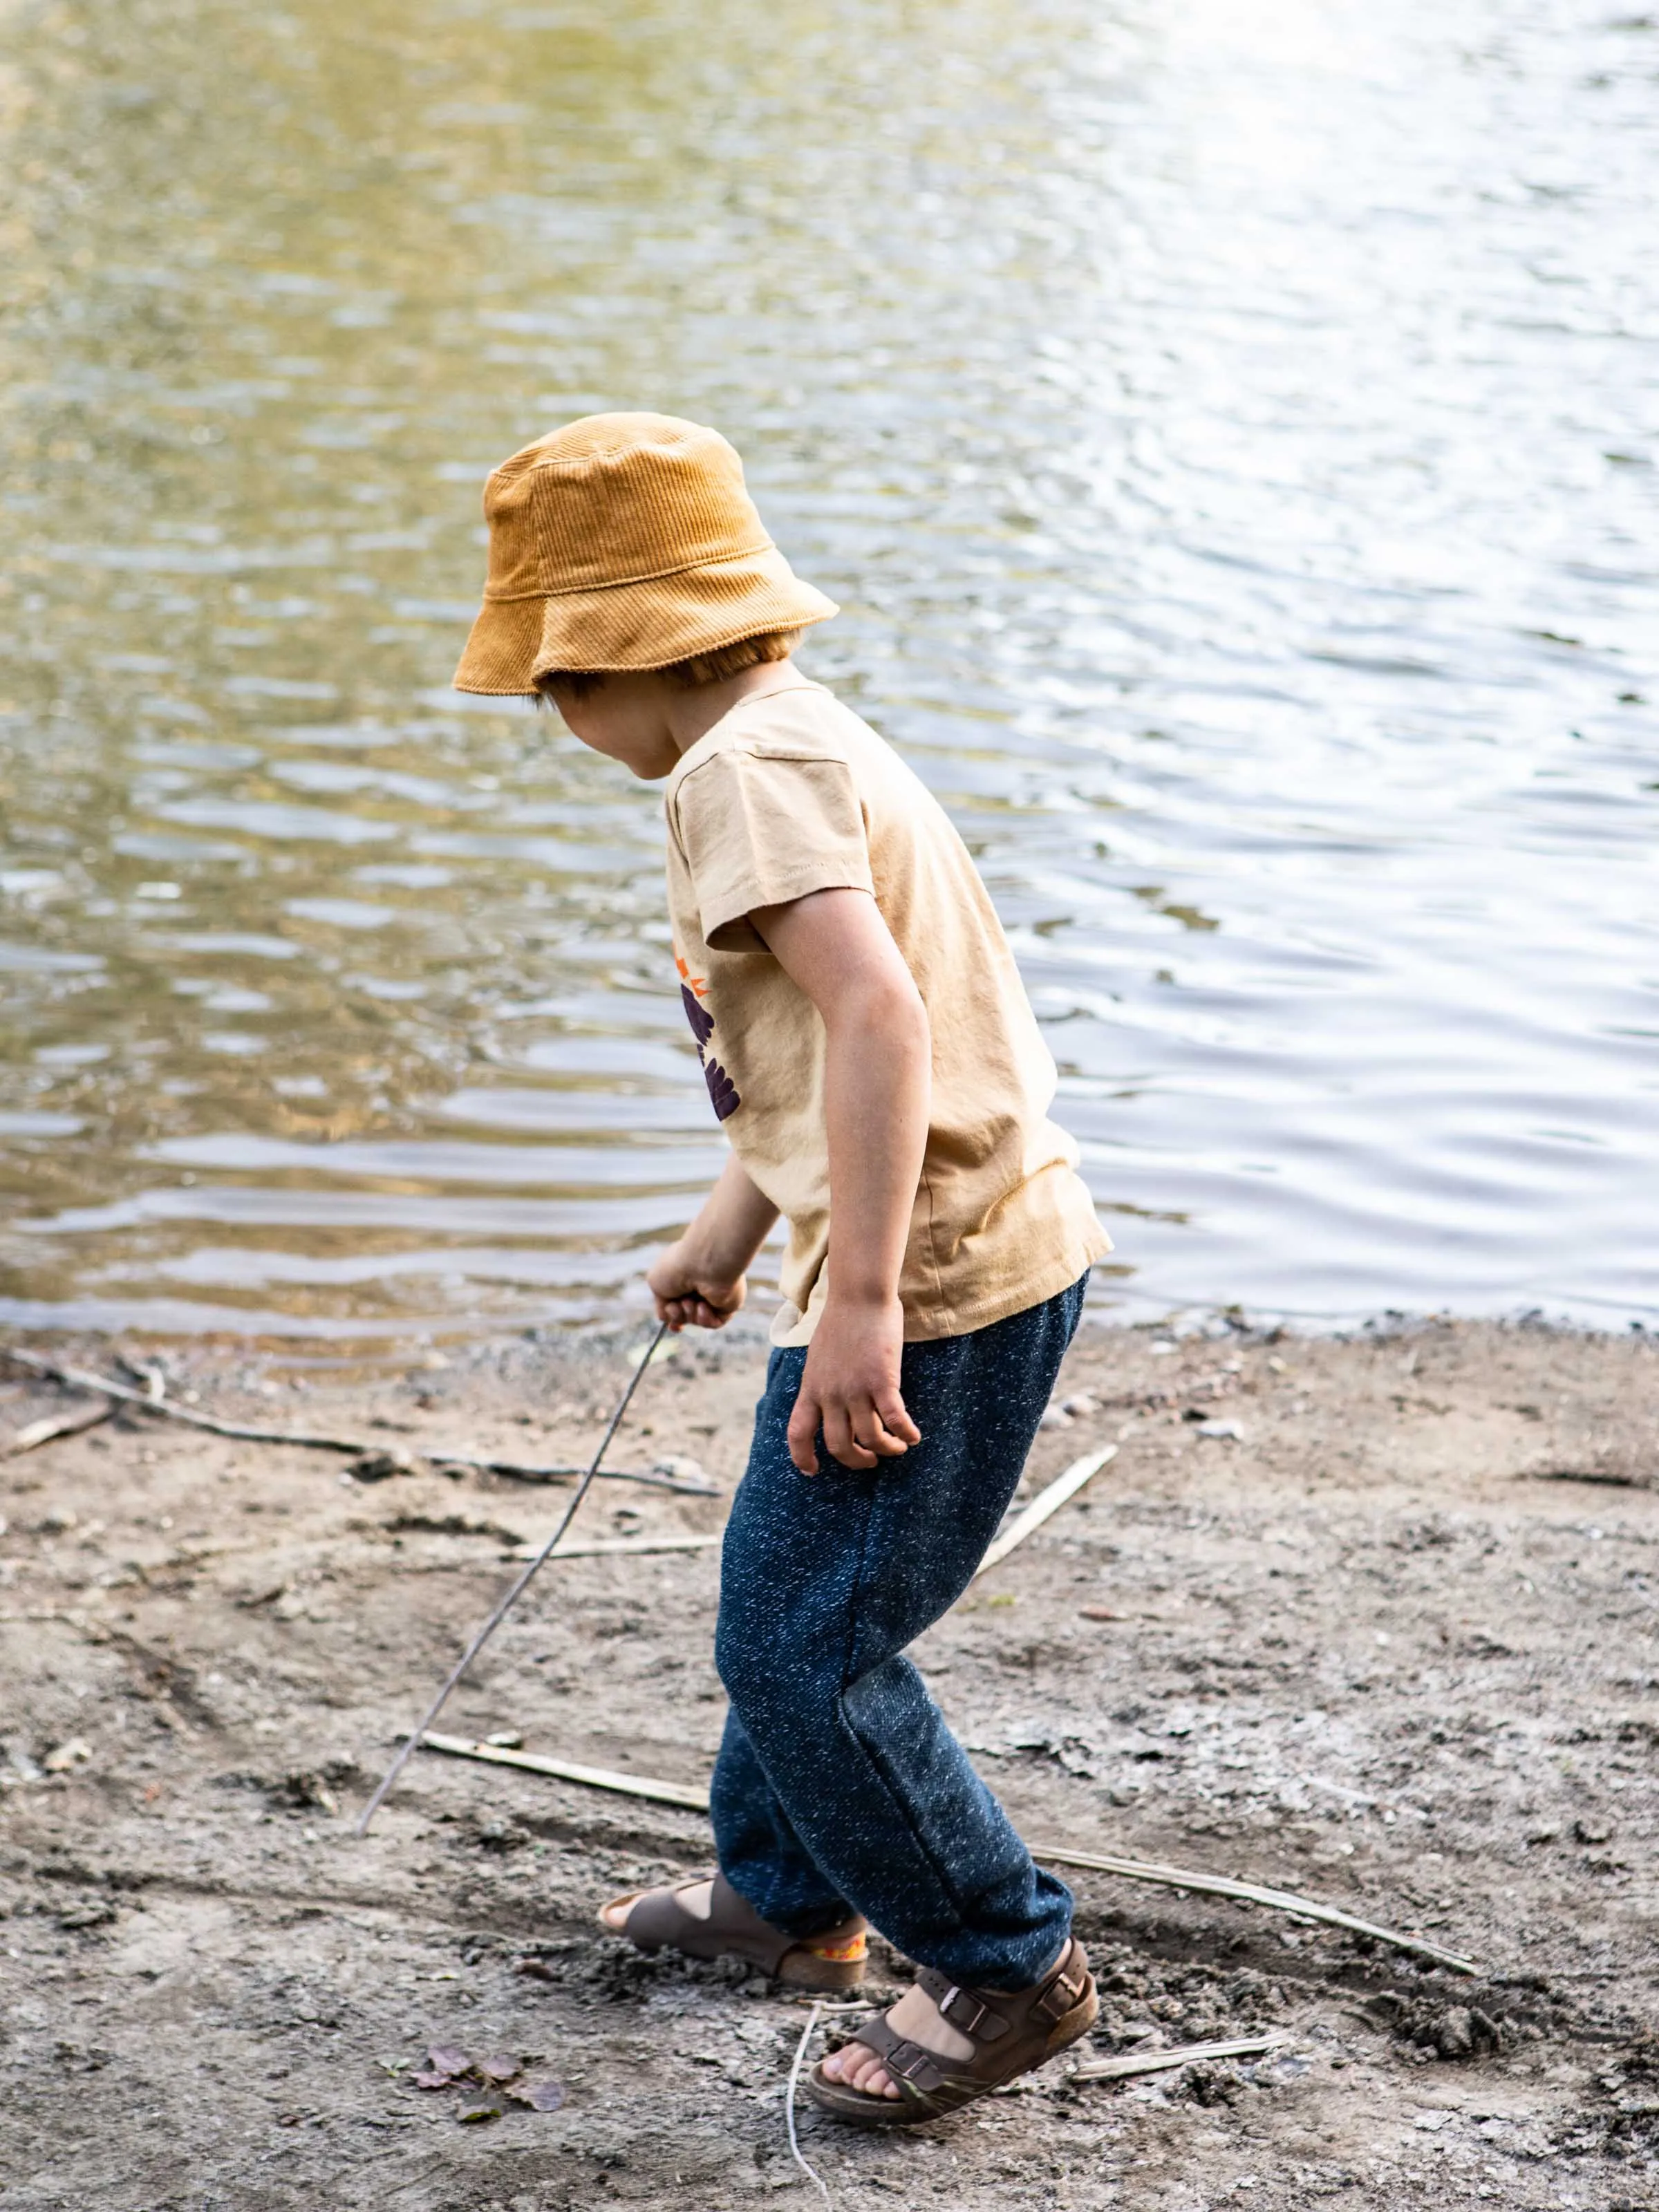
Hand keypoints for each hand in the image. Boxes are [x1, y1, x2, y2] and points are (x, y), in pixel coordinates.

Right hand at [647, 1242, 745, 1331]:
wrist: (704, 1264)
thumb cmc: (676, 1268)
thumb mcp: (655, 1282)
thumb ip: (660, 1301)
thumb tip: (667, 1317)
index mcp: (682, 1276)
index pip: (675, 1300)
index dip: (670, 1314)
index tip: (670, 1323)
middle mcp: (698, 1285)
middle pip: (684, 1315)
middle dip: (677, 1315)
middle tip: (677, 1306)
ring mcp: (713, 1295)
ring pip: (696, 1320)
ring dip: (689, 1315)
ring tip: (690, 1302)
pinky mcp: (727, 1304)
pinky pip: (714, 1322)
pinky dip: (705, 1319)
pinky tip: (703, 1307)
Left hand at [787, 1294, 921, 1473]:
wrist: (859, 1296)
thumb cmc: (842, 1321)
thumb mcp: (818, 1357)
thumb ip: (822, 1382)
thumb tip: (829, 1402)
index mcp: (811, 1388)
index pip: (798, 1433)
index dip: (802, 1457)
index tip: (811, 1471)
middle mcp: (830, 1394)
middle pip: (839, 1445)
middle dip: (856, 1460)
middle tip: (870, 1460)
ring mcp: (855, 1389)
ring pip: (870, 1437)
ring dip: (886, 1448)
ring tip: (898, 1447)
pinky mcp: (882, 1382)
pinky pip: (895, 1420)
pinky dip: (906, 1433)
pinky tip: (913, 1436)